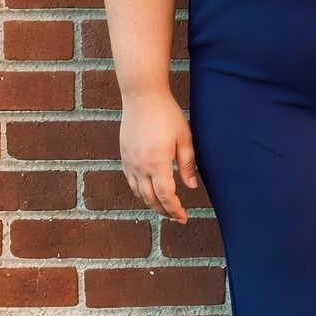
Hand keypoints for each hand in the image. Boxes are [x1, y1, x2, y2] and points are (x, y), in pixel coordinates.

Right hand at [119, 91, 199, 223]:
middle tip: (177, 216)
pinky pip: (130, 181)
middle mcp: (140, 166)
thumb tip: (191, 186)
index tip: (184, 218)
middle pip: (151, 199)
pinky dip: (140, 191)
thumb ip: (187, 164)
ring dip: (151, 202)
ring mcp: (129, 162)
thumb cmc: (167, 115)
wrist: (142, 97)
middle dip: (164, 211)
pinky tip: (149, 190)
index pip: (166, 196)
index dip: (175, 210)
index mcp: (157, 163)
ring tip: (165, 206)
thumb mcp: (184, 138)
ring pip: (138, 193)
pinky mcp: (124, 156)